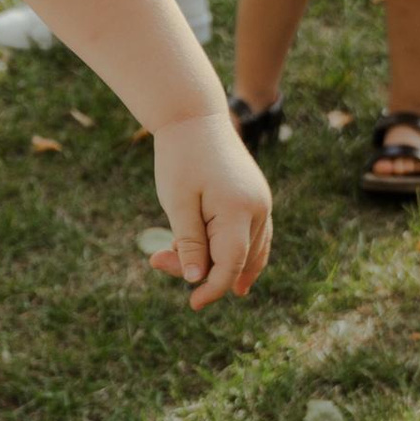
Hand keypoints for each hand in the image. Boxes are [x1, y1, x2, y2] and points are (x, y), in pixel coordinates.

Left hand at [147, 107, 271, 307]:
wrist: (195, 116)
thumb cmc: (180, 158)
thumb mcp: (178, 203)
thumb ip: (190, 243)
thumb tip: (198, 280)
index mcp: (238, 209)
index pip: (231, 264)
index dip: (212, 288)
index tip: (192, 304)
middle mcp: (258, 208)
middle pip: (238, 260)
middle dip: (204, 272)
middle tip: (157, 259)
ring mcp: (261, 203)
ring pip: (252, 253)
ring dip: (221, 266)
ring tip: (189, 276)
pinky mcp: (257, 199)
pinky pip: (257, 239)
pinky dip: (245, 258)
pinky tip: (238, 281)